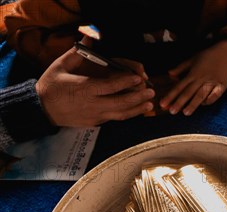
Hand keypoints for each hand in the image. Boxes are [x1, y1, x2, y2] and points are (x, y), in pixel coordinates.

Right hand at [35, 47, 154, 126]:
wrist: (41, 109)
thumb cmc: (51, 85)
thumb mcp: (61, 66)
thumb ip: (78, 53)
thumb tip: (90, 38)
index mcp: (84, 89)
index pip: (111, 86)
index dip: (127, 82)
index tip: (139, 77)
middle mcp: (92, 104)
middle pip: (121, 103)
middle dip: (138, 97)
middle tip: (151, 91)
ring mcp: (95, 116)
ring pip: (120, 115)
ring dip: (137, 110)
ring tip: (150, 105)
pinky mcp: (95, 123)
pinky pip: (114, 119)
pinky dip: (127, 115)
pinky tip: (137, 111)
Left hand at [160, 39, 226, 115]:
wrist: (226, 53)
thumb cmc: (208, 56)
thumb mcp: (192, 59)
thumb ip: (181, 67)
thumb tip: (169, 74)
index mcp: (193, 73)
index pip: (179, 86)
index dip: (170, 96)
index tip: (163, 104)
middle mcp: (201, 78)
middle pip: (188, 92)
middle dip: (179, 102)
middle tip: (171, 112)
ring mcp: (211, 82)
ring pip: (200, 95)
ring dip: (193, 104)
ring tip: (186, 113)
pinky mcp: (221, 85)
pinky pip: (215, 95)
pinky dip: (209, 100)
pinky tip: (203, 105)